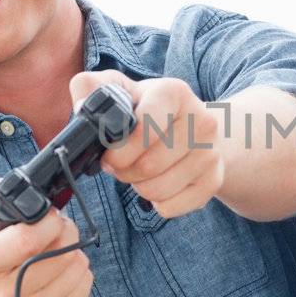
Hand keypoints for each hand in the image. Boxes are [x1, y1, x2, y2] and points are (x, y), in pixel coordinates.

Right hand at [0, 174, 92, 296]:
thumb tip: (4, 184)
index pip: (30, 239)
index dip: (48, 219)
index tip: (47, 213)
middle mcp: (5, 295)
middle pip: (61, 251)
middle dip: (65, 229)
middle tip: (53, 227)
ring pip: (77, 267)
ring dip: (73, 248)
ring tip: (54, 246)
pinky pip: (85, 285)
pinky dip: (79, 270)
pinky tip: (60, 266)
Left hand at [71, 71, 224, 217]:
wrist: (196, 128)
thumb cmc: (149, 111)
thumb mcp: (121, 90)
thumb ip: (92, 88)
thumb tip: (82, 106)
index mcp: (175, 92)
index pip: (144, 129)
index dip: (118, 150)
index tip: (108, 153)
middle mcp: (202, 121)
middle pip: (147, 166)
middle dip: (124, 171)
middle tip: (121, 163)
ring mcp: (211, 153)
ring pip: (157, 190)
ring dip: (139, 187)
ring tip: (140, 172)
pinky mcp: (214, 181)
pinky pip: (171, 208)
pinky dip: (157, 203)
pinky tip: (160, 183)